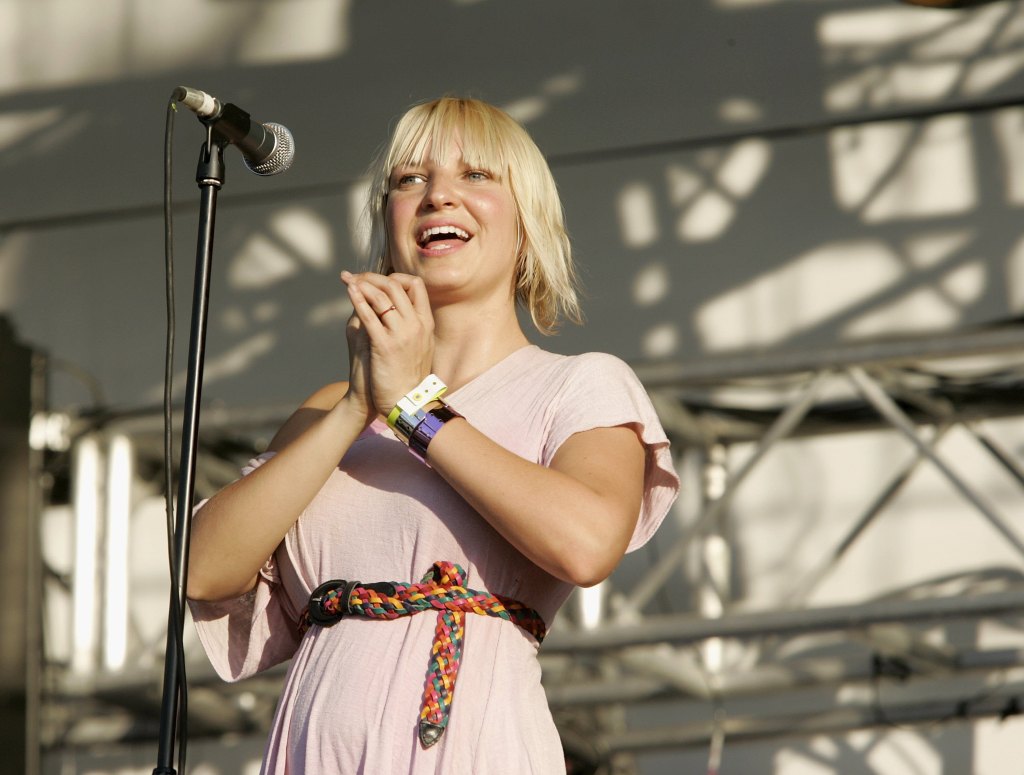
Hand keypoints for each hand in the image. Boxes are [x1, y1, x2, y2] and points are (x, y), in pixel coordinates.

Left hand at [341, 270, 434, 414]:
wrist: (407, 403)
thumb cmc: (406, 375)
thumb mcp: (416, 345)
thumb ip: (404, 324)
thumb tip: (383, 306)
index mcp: (426, 322)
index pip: (416, 284)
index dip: (395, 277)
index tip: (377, 281)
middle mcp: (417, 324)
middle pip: (396, 285)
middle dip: (373, 277)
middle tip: (355, 277)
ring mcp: (402, 334)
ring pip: (383, 296)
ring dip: (363, 284)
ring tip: (348, 281)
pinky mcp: (385, 346)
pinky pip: (370, 315)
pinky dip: (357, 299)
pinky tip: (349, 291)